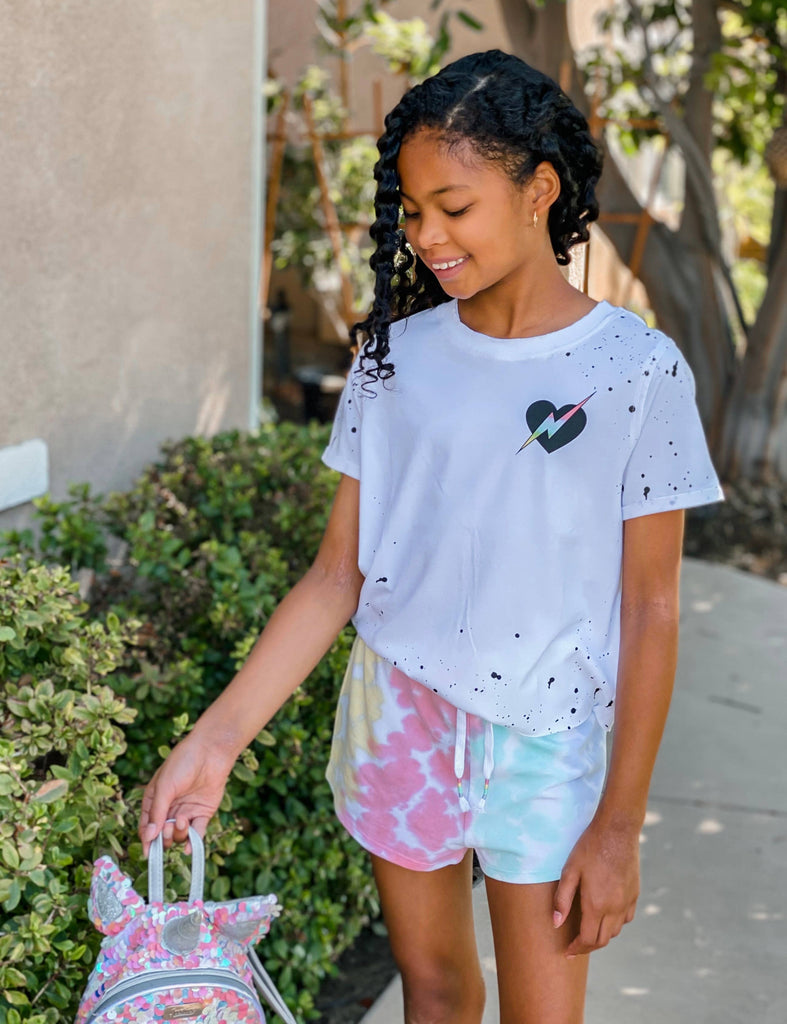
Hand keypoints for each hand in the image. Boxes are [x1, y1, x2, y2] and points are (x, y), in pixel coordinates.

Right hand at [138, 734, 233, 855]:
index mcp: (155, 800)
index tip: (149, 853)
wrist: (211, 751)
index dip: (147, 840)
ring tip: (183, 821)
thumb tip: (149, 837)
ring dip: (179, 835)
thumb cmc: (183, 763)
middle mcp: (170, 808)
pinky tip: (191, 849)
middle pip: (163, 833)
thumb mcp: (164, 787)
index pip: (148, 825)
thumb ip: (157, 812)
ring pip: (179, 835)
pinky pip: (197, 833)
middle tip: (168, 828)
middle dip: (164, 836)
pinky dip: (193, 842)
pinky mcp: (203, 813)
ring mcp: (187, 811)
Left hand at [552, 811, 640, 957]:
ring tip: (589, 931)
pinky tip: (607, 916)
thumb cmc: (589, 848)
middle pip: (602, 940)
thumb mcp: (570, 870)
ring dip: (602, 936)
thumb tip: (556, 923)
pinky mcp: (635, 893)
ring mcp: (627, 902)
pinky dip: (616, 924)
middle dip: (588, 946)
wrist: (617, 830)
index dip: (576, 948)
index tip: (567, 951)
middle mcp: (614, 908)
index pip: (587, 939)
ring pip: (615, 931)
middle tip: (576, 945)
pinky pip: (626, 918)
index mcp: (596, 905)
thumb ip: (562, 899)